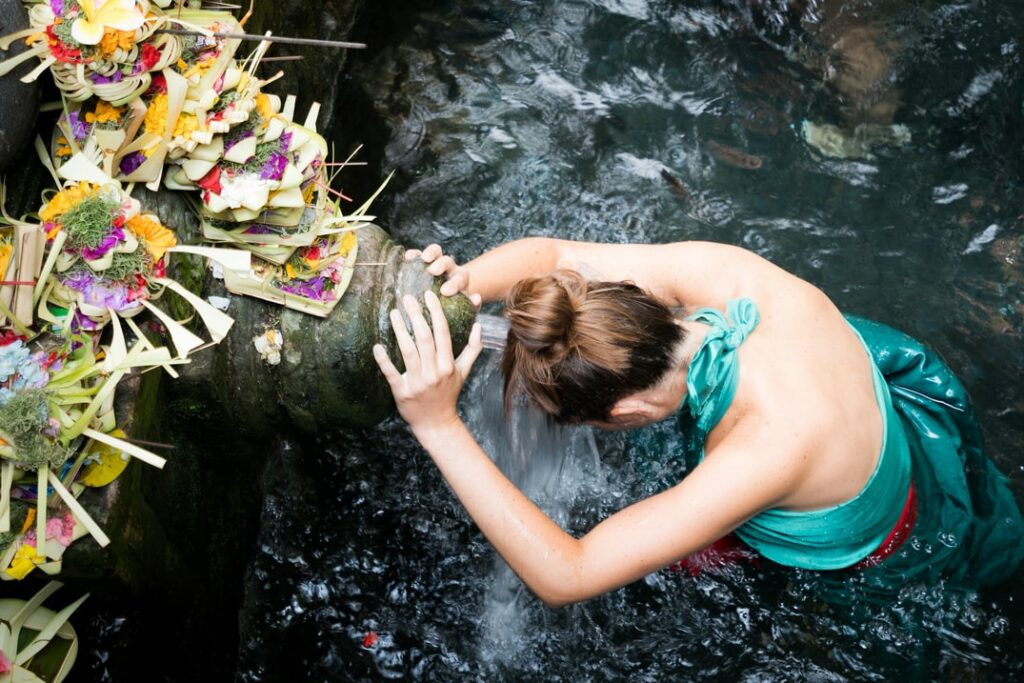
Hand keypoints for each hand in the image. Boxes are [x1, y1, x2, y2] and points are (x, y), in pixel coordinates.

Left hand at [373, 290, 482, 434]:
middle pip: (424, 338)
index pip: (442, 333)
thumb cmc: (449, 393)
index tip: (429, 295)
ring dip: (400, 330)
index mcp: (448, 365)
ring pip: (408, 351)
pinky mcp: (402, 392)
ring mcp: (417, 383)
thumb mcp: (463, 371)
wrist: (436, 423)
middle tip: (407, 297)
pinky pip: (391, 373)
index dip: (435, 312)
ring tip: (394, 312)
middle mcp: (433, 372)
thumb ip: (473, 348)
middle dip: (416, 315)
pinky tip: (377, 345)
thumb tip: (478, 325)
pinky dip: (383, 360)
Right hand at [405, 243, 478, 304]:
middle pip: (448, 261)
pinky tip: (408, 257)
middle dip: (441, 265)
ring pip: (436, 252)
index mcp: (460, 279)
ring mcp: (434, 262)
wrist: (438, 301)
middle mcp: (449, 268)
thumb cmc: (450, 308)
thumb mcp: (461, 309)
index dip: (453, 284)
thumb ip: (471, 306)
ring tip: (424, 259)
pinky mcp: (420, 261)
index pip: (460, 278)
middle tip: (433, 271)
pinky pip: (417, 254)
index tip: (445, 292)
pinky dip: (414, 254)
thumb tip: (476, 299)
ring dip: (431, 253)